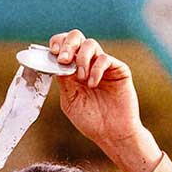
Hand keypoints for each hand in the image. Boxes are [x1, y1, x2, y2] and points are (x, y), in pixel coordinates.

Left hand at [47, 29, 160, 171]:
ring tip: (80, 78)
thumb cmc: (90, 120)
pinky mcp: (118, 70)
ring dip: (81, 58)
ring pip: (90, 44)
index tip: (53, 52)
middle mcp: (87, 63)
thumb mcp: (70, 100)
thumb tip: (55, 61)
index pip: (63, 46)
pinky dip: (96, 69)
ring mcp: (103, 65)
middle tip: (63, 59)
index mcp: (72, 70)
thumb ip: (63, 81)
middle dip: (68, 44)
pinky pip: (105, 59)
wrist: (111, 134)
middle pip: (77, 37)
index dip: (57, 43)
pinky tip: (92, 84)